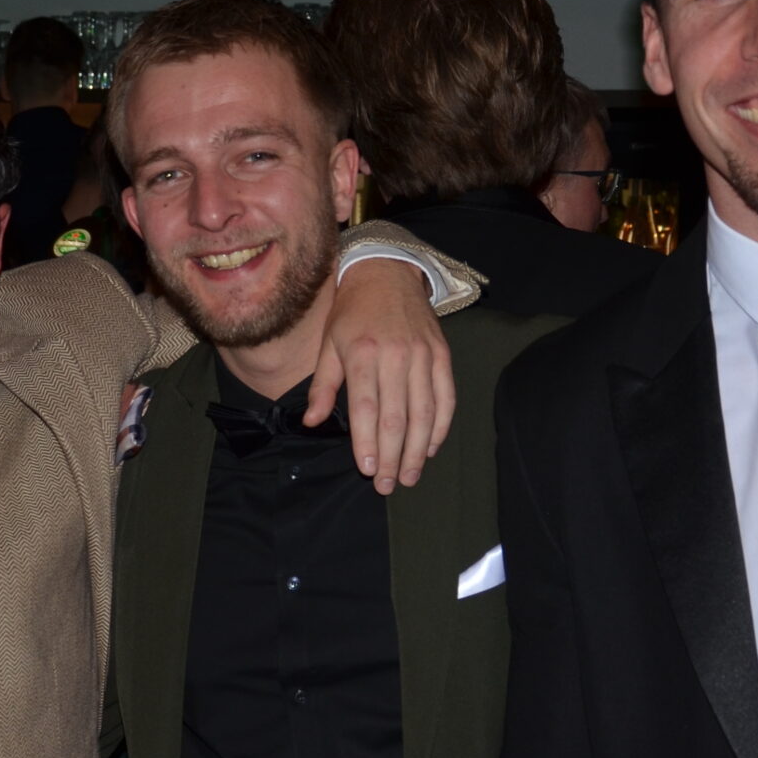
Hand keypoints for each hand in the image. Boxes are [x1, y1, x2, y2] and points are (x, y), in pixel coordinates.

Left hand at [305, 257, 454, 494]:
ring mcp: (423, 355)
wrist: (386, 273)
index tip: (367, 469)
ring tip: (408, 476)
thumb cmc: (352, 312)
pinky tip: (429, 448)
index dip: (368, 443)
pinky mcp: (442, 355)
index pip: (367, 408)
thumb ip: (323, 386)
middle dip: (392, 457)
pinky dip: (440, 426)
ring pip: (425, 412)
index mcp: (363, 353)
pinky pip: (446, 398)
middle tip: (387, 485)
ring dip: (417, 450)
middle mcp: (396, 355)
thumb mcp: (328, 343)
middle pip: (397, 417)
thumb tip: (311, 422)